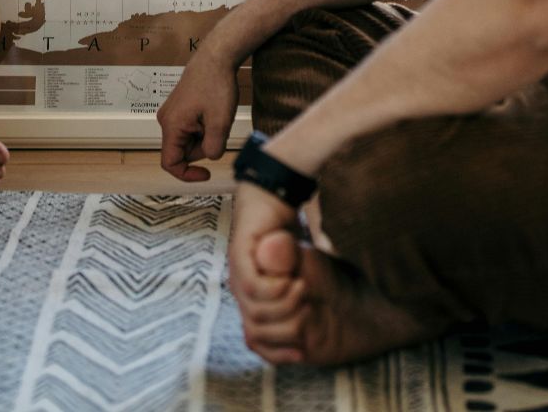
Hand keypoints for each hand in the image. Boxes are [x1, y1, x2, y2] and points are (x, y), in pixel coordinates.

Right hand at [157, 50, 239, 181]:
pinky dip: (204, 128)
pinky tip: (212, 113)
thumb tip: (210, 157)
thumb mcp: (220, 122)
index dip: (187, 174)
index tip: (207, 173)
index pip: (170, 163)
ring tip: (217, 117)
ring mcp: (172, 114)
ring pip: (188, 140)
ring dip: (205, 137)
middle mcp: (166, 121)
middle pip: (183, 151)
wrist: (215, 58)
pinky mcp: (179, 109)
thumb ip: (214, 147)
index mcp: (172, 126)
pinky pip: (190, 129)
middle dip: (203, 148)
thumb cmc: (216, 86)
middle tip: (220, 129)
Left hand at [228, 182, 302, 338]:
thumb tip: (306, 328)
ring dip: (284, 306)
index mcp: (254, 296)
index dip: (279, 351)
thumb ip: (298, 297)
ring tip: (303, 291)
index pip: (258, 339)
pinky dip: (276, 290)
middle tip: (309, 310)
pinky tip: (294, 282)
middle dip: (287, 328)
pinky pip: (255, 287)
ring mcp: (239, 273)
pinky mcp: (240, 256)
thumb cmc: (289, 235)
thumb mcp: (304, 273)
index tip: (303, 351)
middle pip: (256, 330)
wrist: (276, 196)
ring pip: (255, 311)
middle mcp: (242, 288)